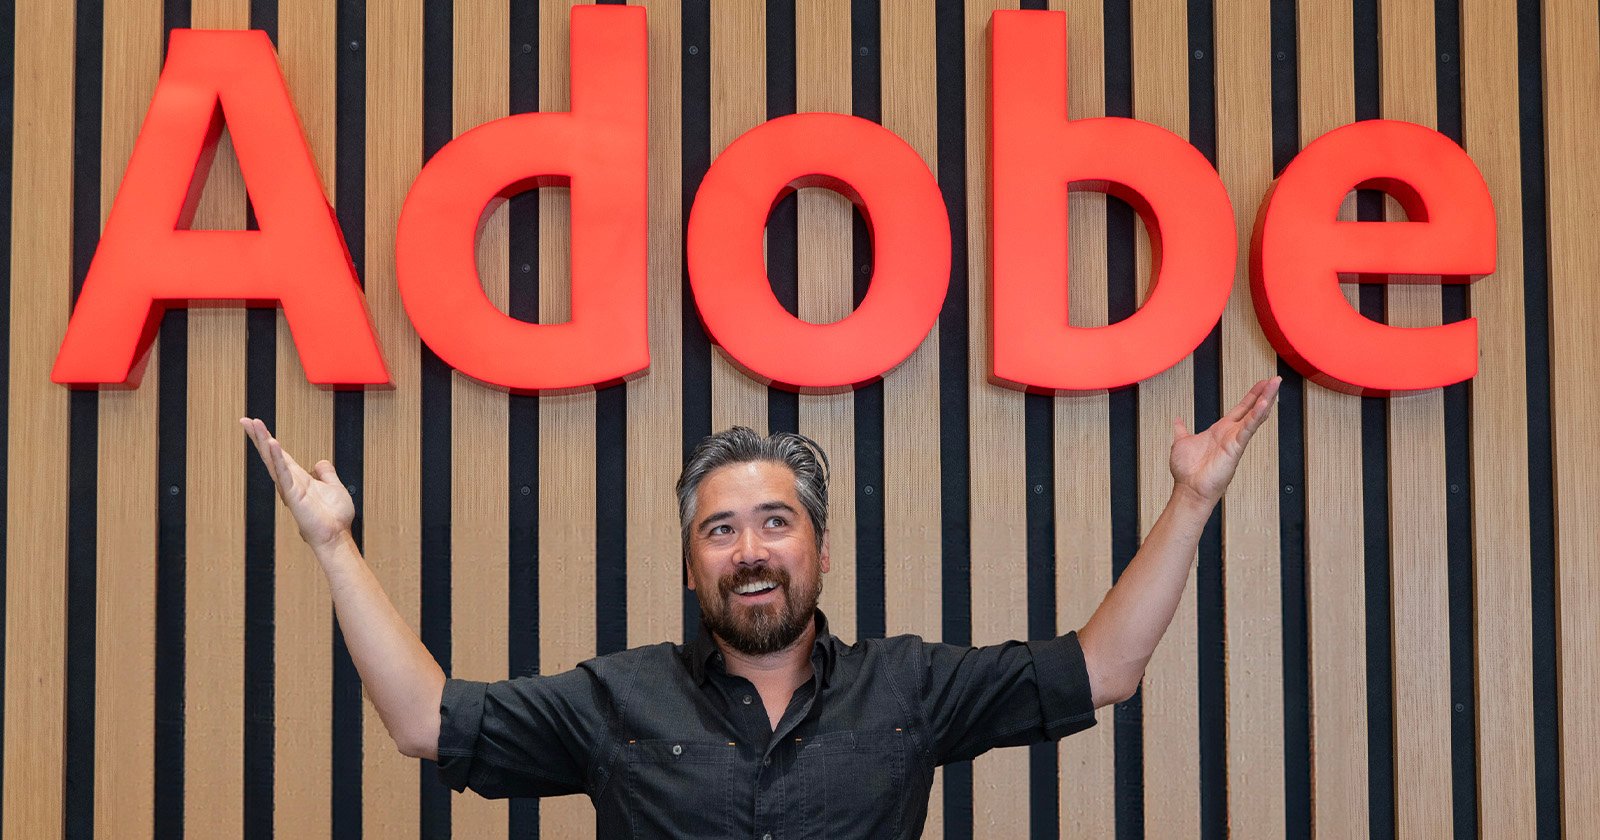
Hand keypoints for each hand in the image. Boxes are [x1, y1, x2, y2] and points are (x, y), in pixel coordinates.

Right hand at [240, 418, 354, 550]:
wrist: (337, 535)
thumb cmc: (334, 517)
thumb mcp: (334, 487)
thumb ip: (326, 474)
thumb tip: (320, 463)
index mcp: (298, 478)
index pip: (280, 454)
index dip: (268, 440)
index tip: (257, 425)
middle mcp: (290, 481)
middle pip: (271, 454)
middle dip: (258, 437)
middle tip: (245, 420)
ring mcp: (290, 488)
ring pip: (273, 461)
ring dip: (264, 442)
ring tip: (255, 425)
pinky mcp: (293, 495)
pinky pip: (284, 473)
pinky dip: (277, 458)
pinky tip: (272, 444)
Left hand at [1168, 376, 1280, 505]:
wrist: (1188, 488)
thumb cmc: (1187, 471)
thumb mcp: (1182, 442)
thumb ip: (1182, 430)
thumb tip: (1178, 421)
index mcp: (1220, 430)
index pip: (1240, 408)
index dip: (1251, 395)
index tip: (1262, 383)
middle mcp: (1230, 434)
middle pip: (1251, 409)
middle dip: (1264, 394)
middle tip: (1275, 379)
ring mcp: (1235, 440)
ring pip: (1254, 416)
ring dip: (1265, 400)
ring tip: (1274, 385)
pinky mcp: (1235, 448)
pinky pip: (1248, 429)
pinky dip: (1256, 416)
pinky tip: (1265, 404)